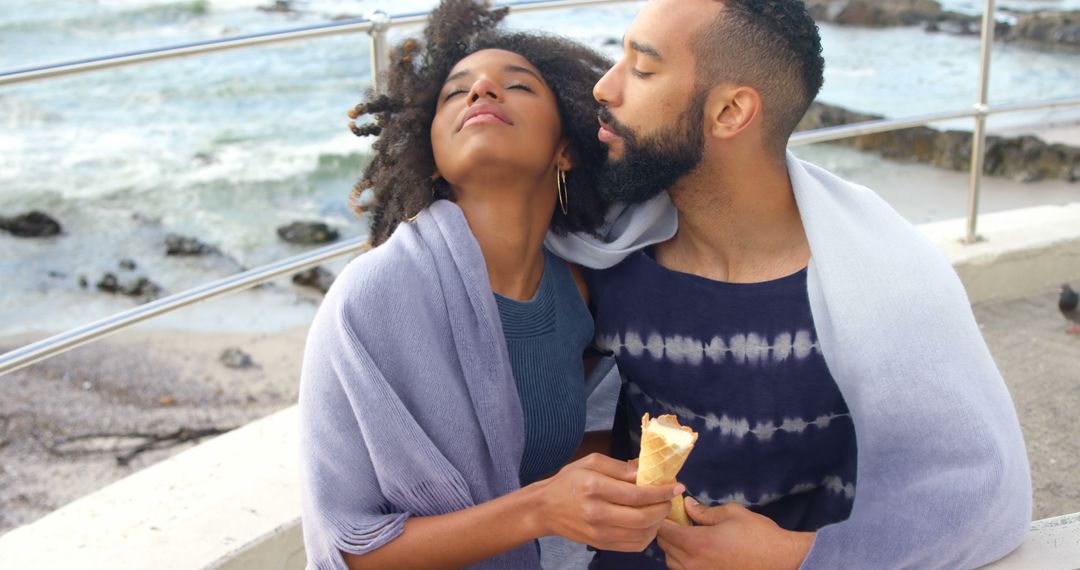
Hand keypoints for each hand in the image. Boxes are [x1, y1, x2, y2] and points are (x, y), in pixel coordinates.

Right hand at [529, 453, 683, 551]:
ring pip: (642, 534)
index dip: (661, 491)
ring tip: (661, 509)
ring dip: (659, 522)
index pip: (637, 494)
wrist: (545, 508)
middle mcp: (598, 513)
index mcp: (595, 488)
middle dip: (664, 507)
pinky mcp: (602, 544)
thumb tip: (646, 471)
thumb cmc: (569, 481)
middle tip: (670, 498)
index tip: (676, 486)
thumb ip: (620, 467)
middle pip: (644, 517)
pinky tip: (649, 523)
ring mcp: (600, 533)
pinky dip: (648, 536)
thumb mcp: (591, 462)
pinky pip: (634, 545)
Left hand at [656, 497, 814, 569]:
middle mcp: (694, 563)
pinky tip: (697, 551)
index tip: (669, 508)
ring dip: (673, 548)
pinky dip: (683, 561)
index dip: (663, 517)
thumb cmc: (758, 535)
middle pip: (664, 547)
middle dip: (666, 531)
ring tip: (687, 535)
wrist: (781, 560)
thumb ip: (704, 511)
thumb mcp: (732, 514)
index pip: (663, 531)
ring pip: (672, 562)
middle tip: (677, 519)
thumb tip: (687, 506)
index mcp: (697, 543)